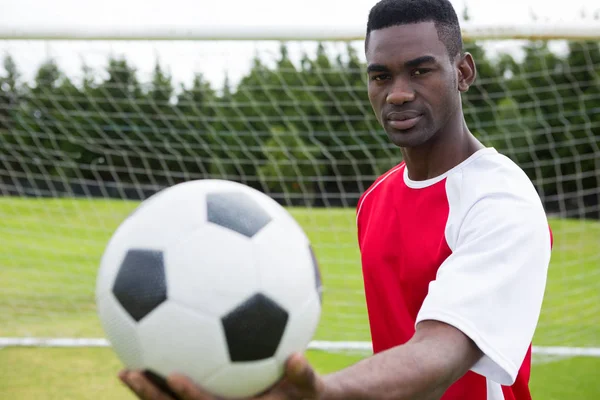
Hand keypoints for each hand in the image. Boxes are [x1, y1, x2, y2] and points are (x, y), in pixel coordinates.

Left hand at [119, 352, 324, 399]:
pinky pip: (178, 393)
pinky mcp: (211, 398)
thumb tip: (298, 358)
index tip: (173, 376)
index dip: (190, 395)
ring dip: (147, 391)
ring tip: (124, 369)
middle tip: (128, 372)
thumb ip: (304, 375)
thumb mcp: (311, 388)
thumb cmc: (306, 396)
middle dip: (151, 396)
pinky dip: (161, 381)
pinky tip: (150, 352)